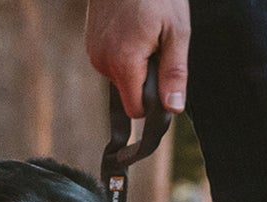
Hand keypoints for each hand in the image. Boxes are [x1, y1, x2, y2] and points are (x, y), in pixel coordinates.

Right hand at [85, 0, 189, 118]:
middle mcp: (103, 62)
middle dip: (146, 77)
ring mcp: (94, 52)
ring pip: (120, 77)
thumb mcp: (176, 32)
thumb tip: (173, 107)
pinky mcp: (90, 43)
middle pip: (129, 92)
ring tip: (143, 31)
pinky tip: (130, 28)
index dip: (154, 100)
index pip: (136, 109)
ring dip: (135, 63)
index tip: (164, 79)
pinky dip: (123, 52)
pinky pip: (110, 61)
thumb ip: (174, 73)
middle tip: (156, 43)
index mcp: (124, 63)